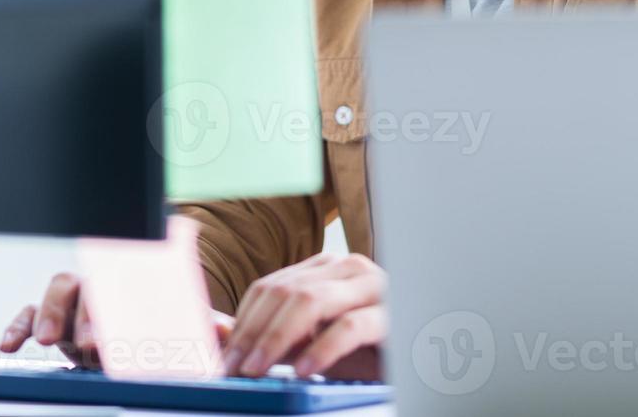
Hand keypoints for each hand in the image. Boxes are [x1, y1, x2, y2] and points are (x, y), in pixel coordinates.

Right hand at [0, 273, 236, 370]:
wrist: (135, 336)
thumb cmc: (157, 326)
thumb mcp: (179, 328)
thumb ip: (201, 326)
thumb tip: (225, 330)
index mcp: (131, 283)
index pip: (124, 280)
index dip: (121, 299)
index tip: (119, 325)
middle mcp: (102, 287)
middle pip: (89, 285)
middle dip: (85, 314)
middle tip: (90, 343)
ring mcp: (75, 302)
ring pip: (58, 290)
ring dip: (50, 313)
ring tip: (51, 340)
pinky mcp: (52, 320)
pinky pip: (29, 312)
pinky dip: (19, 323)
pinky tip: (10, 343)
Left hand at [222, 253, 386, 380]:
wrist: (422, 357)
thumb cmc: (366, 350)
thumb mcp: (311, 342)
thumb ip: (269, 333)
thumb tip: (215, 328)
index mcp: (326, 267)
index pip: (271, 286)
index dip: (242, 321)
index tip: (224, 356)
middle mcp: (348, 268)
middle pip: (286, 291)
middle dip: (253, 331)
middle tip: (235, 367)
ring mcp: (373, 286)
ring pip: (312, 300)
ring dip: (277, 338)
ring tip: (259, 368)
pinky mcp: (394, 314)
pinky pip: (350, 326)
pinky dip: (322, 348)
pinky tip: (305, 370)